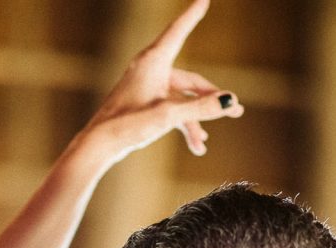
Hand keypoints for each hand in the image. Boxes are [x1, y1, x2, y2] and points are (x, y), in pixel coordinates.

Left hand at [80, 0, 242, 158]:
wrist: (98, 144)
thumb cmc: (127, 125)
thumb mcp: (168, 116)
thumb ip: (201, 108)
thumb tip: (230, 101)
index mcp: (154, 61)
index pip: (179, 30)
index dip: (193, 14)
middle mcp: (151, 69)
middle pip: (190, 80)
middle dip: (211, 99)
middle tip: (237, 111)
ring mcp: (147, 87)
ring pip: (181, 99)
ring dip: (195, 120)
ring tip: (205, 142)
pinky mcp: (144, 103)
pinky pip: (170, 109)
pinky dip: (182, 124)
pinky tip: (195, 145)